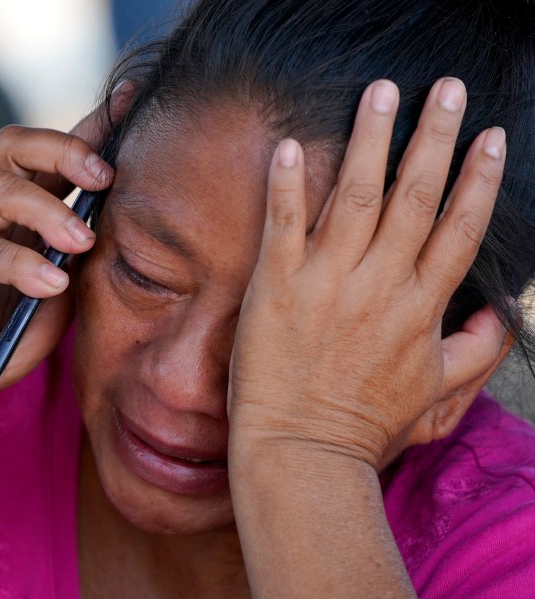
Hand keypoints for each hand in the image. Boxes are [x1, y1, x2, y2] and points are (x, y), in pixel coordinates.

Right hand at [0, 88, 132, 422]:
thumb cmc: (0, 335)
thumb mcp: (55, 293)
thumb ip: (77, 260)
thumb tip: (121, 230)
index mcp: (10, 208)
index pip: (45, 151)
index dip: (86, 125)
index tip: (129, 104)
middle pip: (12, 147)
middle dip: (63, 150)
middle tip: (104, 175)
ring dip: (49, 211)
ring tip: (83, 241)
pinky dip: (23, 267)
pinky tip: (51, 285)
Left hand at [229, 78, 508, 466]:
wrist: (302, 456)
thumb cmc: (365, 427)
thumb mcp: (436, 395)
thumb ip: (475, 352)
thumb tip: (502, 318)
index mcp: (420, 308)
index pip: (458, 229)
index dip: (478, 179)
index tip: (490, 136)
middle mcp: (380, 287)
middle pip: (416, 198)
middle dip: (434, 138)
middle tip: (445, 88)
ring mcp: (327, 284)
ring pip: (357, 197)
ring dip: (371, 140)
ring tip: (382, 91)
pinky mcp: (278, 289)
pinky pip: (284, 226)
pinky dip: (289, 184)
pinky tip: (292, 143)